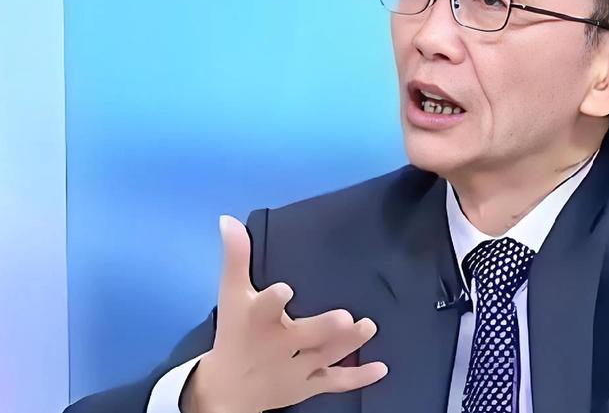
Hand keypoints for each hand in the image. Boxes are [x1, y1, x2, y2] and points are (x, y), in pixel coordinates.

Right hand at [182, 216, 386, 412]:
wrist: (225, 390)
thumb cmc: (235, 333)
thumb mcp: (233, 295)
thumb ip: (237, 258)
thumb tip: (228, 219)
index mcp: (257, 322)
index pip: (263, 310)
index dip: (273, 301)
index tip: (285, 289)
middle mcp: (277, 346)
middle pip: (302, 337)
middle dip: (322, 329)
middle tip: (345, 317)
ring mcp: (295, 369)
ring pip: (324, 356)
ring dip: (347, 344)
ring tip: (368, 326)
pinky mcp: (308, 385)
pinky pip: (335, 382)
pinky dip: (358, 378)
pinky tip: (382, 368)